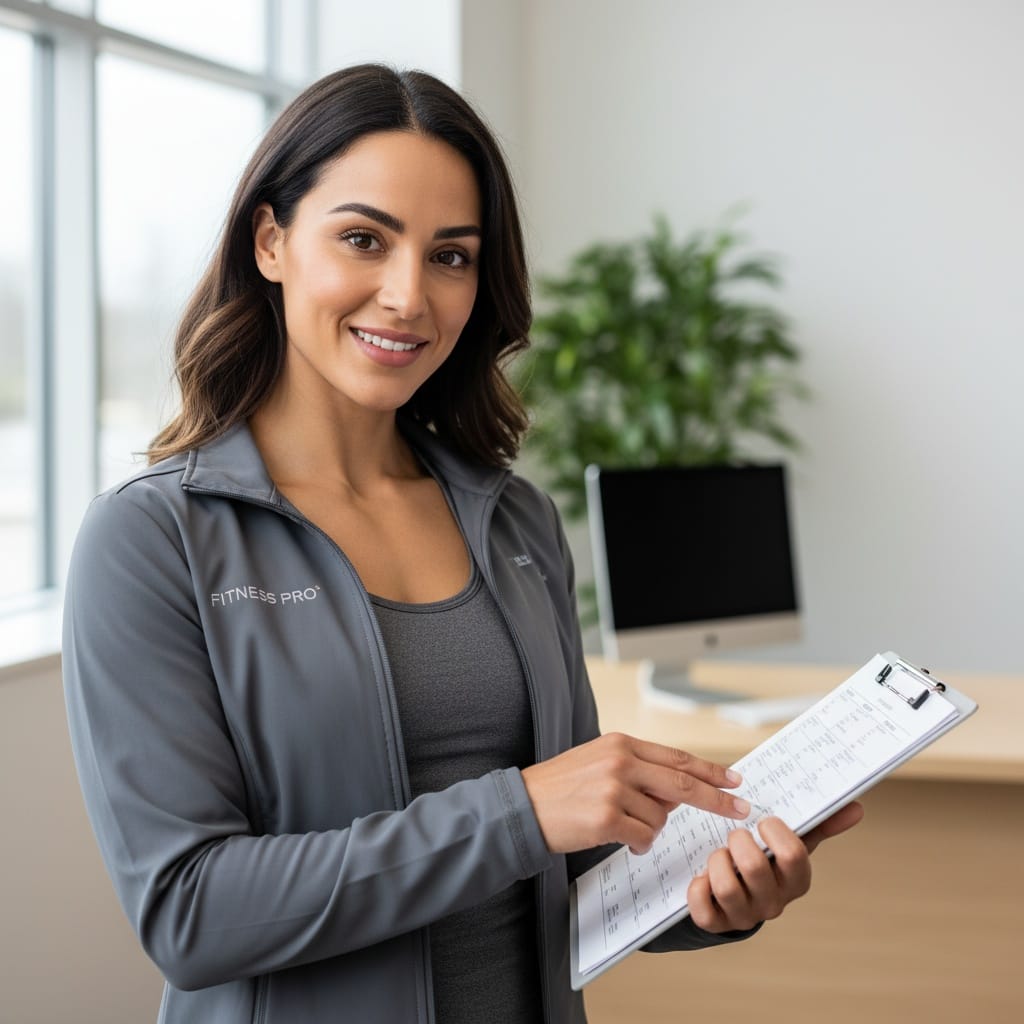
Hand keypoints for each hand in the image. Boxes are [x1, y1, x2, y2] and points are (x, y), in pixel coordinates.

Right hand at [521, 732, 747, 854]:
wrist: (523, 806)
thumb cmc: (561, 787)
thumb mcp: (600, 763)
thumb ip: (639, 772)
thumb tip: (678, 793)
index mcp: (621, 743)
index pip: (676, 757)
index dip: (709, 770)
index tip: (734, 779)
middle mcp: (620, 761)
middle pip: (682, 782)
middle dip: (716, 797)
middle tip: (740, 807)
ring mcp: (613, 789)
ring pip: (660, 817)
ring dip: (651, 829)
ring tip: (625, 827)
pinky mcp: (606, 818)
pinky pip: (643, 837)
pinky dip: (639, 843)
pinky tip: (624, 840)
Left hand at [687, 802, 864, 932]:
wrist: (738, 895)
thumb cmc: (768, 859)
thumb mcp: (792, 841)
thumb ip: (820, 824)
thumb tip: (855, 807)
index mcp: (796, 881)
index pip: (794, 855)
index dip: (775, 831)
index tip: (763, 821)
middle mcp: (773, 903)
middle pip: (756, 868)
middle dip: (739, 842)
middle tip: (735, 835)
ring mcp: (744, 916)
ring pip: (726, 886)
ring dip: (717, 861)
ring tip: (719, 854)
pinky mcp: (715, 924)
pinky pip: (702, 909)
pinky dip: (697, 887)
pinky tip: (702, 876)